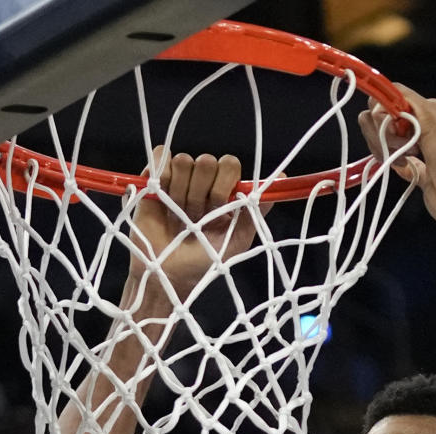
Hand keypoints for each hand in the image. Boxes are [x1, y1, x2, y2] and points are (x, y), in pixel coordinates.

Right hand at [128, 151, 267, 292]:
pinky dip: (161, 176)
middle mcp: (202, 182)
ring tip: (178, 215)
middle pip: (206, 160)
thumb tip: (282, 179)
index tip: (219, 207)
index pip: (229, 164)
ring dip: (181, 192)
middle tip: (196, 217)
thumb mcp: (238, 240)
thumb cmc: (205, 261)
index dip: (224, 183)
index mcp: (223, 192)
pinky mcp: (153, 179)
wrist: (169, 275)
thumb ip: (257, 210)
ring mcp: (177, 178)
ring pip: (184, 161)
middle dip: (202, 192)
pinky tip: (161, 199)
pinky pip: (160, 158)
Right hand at [358, 86, 435, 226]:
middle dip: (384, 133)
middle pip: (380, 117)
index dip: (384, 111)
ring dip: (387, 149)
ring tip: (407, 160)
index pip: (390, 96)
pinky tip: (406, 167)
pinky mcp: (408, 164)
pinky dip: (390, 161)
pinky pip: (386, 156)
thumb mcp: (433, 122)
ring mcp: (412, 144)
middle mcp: (419, 123)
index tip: (392, 127)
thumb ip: (408, 103)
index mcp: (428, 109)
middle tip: (403, 147)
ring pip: (380, 137)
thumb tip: (382, 96)